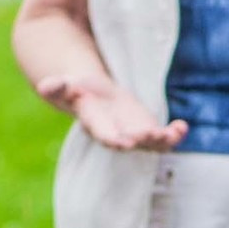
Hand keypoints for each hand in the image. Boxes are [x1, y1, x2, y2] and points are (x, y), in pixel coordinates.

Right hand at [37, 73, 186, 150]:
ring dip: (161, 140)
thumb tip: (46, 86)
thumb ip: (57, 86)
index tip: (121, 142)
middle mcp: (113, 132)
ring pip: (147, 143)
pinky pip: (160, 136)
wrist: (89, 98)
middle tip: (150, 136)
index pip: (101, 132)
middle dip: (139, 140)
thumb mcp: (65, 84)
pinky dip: (173, 134)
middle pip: (127, 140)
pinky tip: (182, 127)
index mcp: (93, 121)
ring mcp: (130, 133)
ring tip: (174, 133)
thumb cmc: (76, 88)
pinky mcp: (144, 129)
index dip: (110, 137)